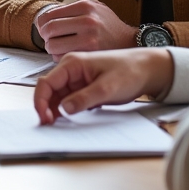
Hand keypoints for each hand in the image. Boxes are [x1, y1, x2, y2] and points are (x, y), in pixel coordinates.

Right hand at [33, 49, 174, 124]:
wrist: (147, 70)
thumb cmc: (129, 71)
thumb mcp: (107, 87)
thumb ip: (84, 98)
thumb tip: (64, 109)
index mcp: (72, 64)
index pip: (46, 82)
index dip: (41, 101)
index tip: (44, 118)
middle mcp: (71, 70)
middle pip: (49, 91)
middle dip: (46, 108)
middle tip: (50, 126)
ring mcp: (77, 79)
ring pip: (58, 97)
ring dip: (56, 111)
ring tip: (58, 126)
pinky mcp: (84, 88)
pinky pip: (69, 100)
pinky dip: (67, 111)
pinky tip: (69, 120)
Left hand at [35, 0, 137, 55]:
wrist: (130, 41)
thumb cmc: (109, 25)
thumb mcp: (96, 7)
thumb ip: (75, 7)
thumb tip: (50, 13)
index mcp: (85, 6)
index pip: (49, 15)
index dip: (42, 23)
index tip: (43, 28)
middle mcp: (87, 20)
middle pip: (49, 29)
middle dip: (44, 36)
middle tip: (47, 39)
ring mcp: (89, 38)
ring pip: (53, 45)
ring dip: (50, 48)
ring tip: (56, 47)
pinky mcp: (90, 53)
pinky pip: (63, 56)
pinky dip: (59, 56)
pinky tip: (66, 53)